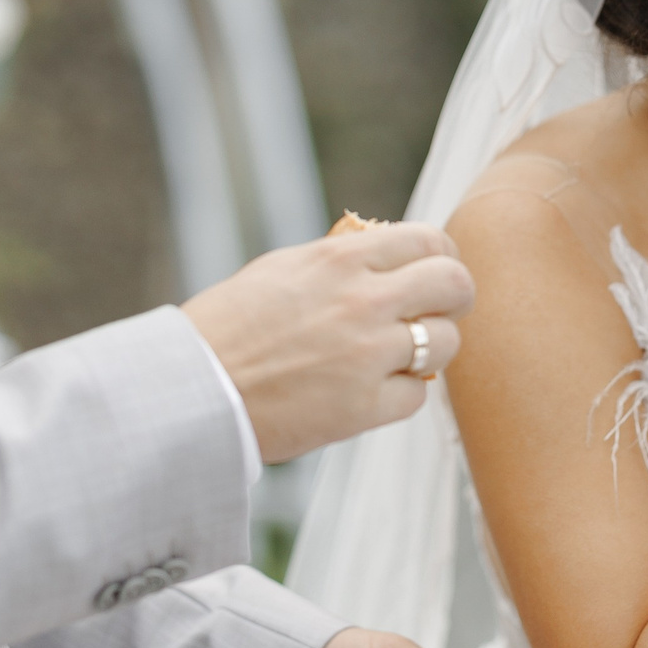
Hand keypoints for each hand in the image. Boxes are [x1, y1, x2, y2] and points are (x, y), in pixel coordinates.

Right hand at [183, 224, 474, 461]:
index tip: (437, 269)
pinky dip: (401, 393)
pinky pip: (417, 395)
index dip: (442, 255)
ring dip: (430, 349)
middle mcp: (363, 301)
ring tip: (401, 356)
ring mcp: (367, 355)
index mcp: (340, 258)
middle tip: (441, 311)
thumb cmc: (228, 327)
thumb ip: (341, 261)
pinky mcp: (363, 407)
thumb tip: (388, 257)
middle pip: (456, 285)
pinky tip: (373, 390)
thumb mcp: (283, 270)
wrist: (192, 390)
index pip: (429, 239)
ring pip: (445, 343)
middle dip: (456, 297)